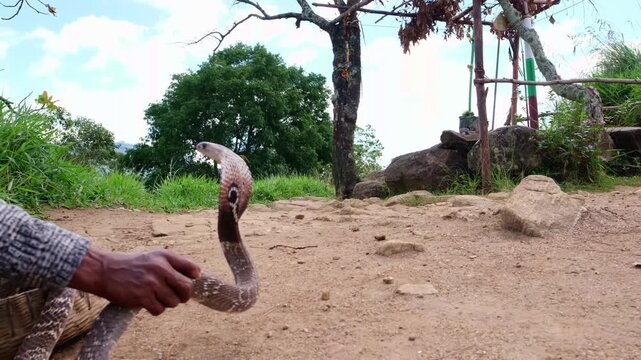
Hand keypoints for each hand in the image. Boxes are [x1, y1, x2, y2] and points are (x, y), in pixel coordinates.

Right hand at [69, 246, 200, 314]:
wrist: (105, 271)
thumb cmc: (133, 265)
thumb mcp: (154, 256)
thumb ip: (173, 263)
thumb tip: (197, 274)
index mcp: (165, 256)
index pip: (193, 268)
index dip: (194, 278)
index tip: (189, 281)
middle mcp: (160, 268)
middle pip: (187, 288)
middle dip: (184, 295)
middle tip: (177, 296)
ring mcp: (151, 283)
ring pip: (174, 302)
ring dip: (167, 303)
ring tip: (157, 297)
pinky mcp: (142, 297)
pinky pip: (159, 310)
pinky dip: (155, 309)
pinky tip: (147, 302)